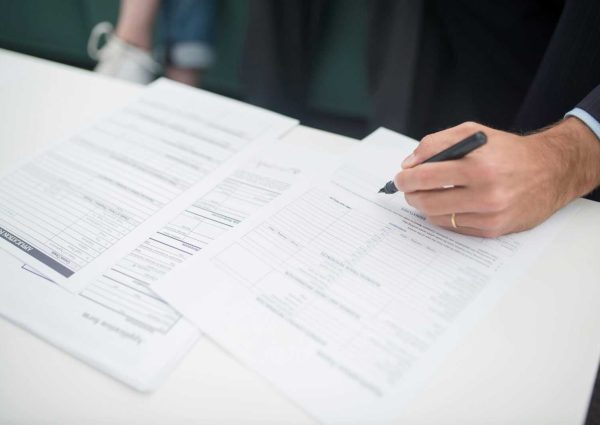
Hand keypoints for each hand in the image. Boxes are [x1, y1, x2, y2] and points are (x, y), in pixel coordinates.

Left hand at [394, 119, 599, 236]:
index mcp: (478, 165)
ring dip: (426, 207)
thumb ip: (436, 143)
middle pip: (427, 201)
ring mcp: (490, 215)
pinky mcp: (494, 230)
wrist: (551, 171)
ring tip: (428, 195)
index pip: (426, 176)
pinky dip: (445, 216)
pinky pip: (454, 227)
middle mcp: (486, 193)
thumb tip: (409, 164)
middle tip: (408, 189)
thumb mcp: (473, 133)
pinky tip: (450, 205)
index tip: (400, 178)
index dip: (406, 179)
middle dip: (411, 195)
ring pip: (438, 217)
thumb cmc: (508, 151)